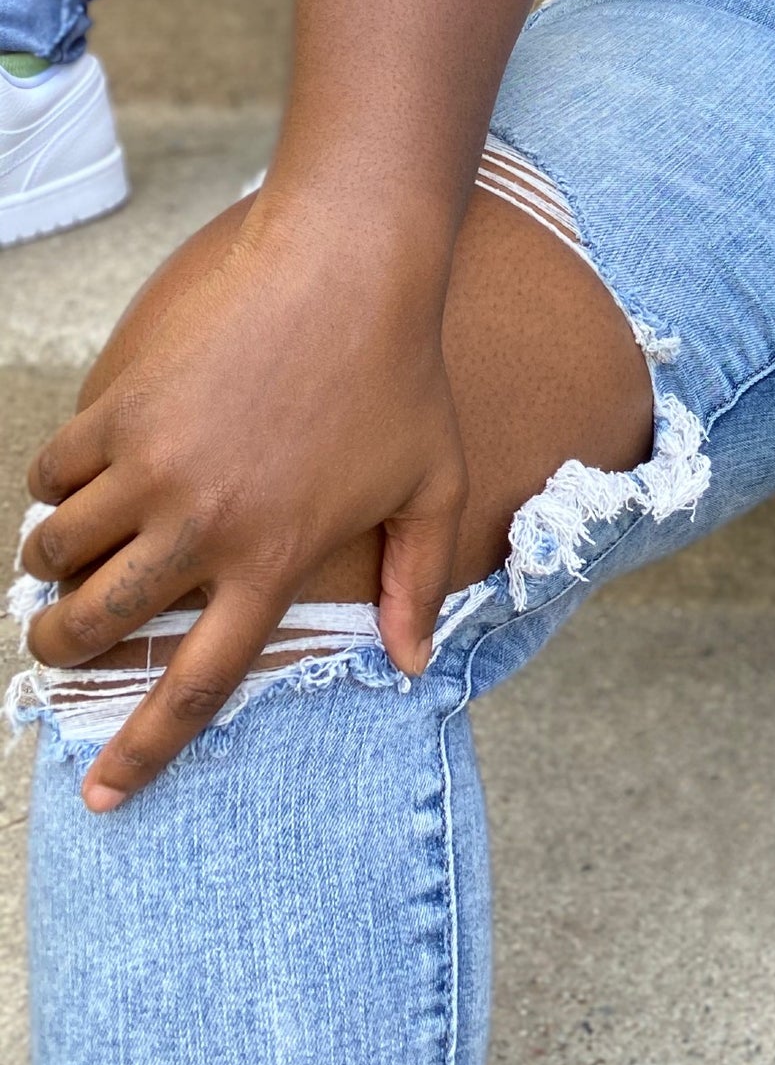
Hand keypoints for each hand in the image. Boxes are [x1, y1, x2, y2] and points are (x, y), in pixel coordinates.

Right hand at [19, 200, 467, 807]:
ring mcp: (157, 465)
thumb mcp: (432, 483)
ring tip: (70, 557)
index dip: (143, 751)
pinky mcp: (125, 409)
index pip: (197, 686)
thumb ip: (417, 580)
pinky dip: (53, 488)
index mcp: (275, 558)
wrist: (348, 267)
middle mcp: (205, 524)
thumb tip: (411, 666)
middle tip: (60, 639)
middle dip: (60, 647)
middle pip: (97, 625)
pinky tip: (79, 482)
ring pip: (58, 551)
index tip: (99, 797)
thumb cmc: (401, 374)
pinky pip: (53, 473)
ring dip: (52, 566)